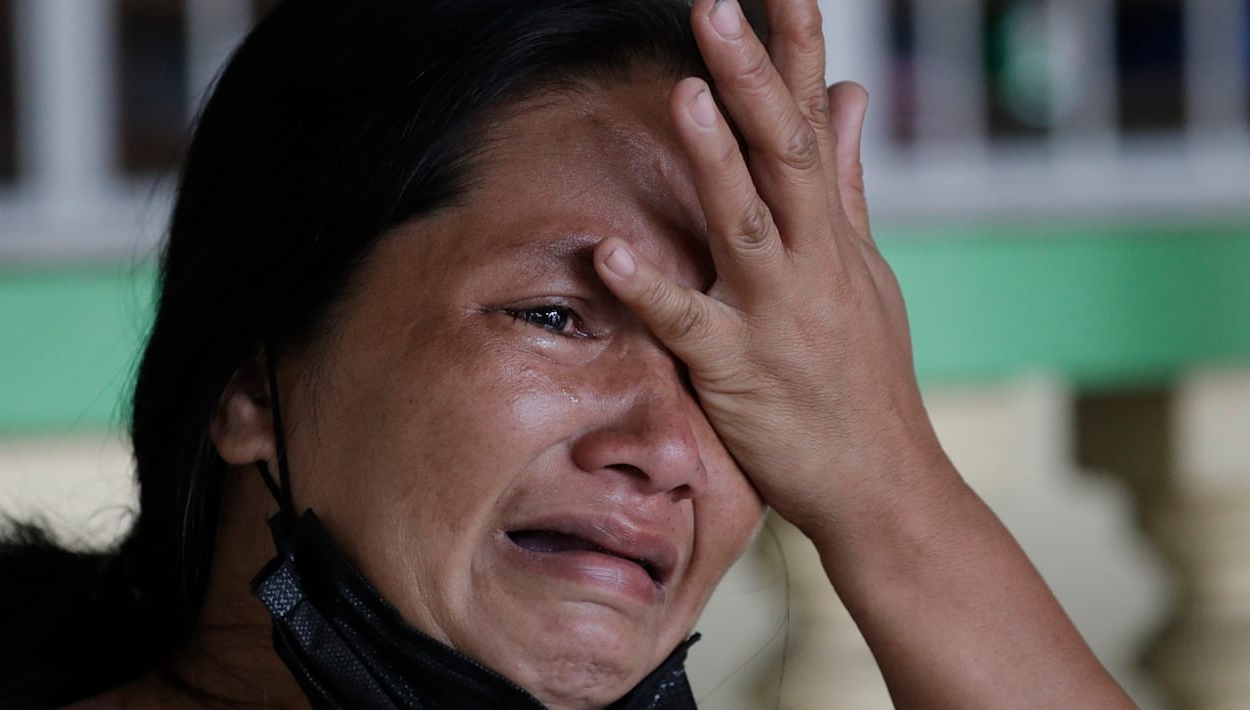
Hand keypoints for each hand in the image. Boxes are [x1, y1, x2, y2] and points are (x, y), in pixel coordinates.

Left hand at [595, 0, 948, 535]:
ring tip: (684, 93)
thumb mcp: (866, 268)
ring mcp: (780, 313)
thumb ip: (849, 181)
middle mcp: (814, 260)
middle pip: (787, 154)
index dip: (797, 49)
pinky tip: (611, 253)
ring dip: (715, 160)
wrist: (884, 480)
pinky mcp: (742, 371)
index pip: (816, 121)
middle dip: (753, 76)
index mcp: (835, 229)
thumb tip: (848, 95)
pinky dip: (653, 288)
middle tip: (716, 7)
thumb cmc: (866, 374)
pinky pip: (691, 324)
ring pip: (747, 225)